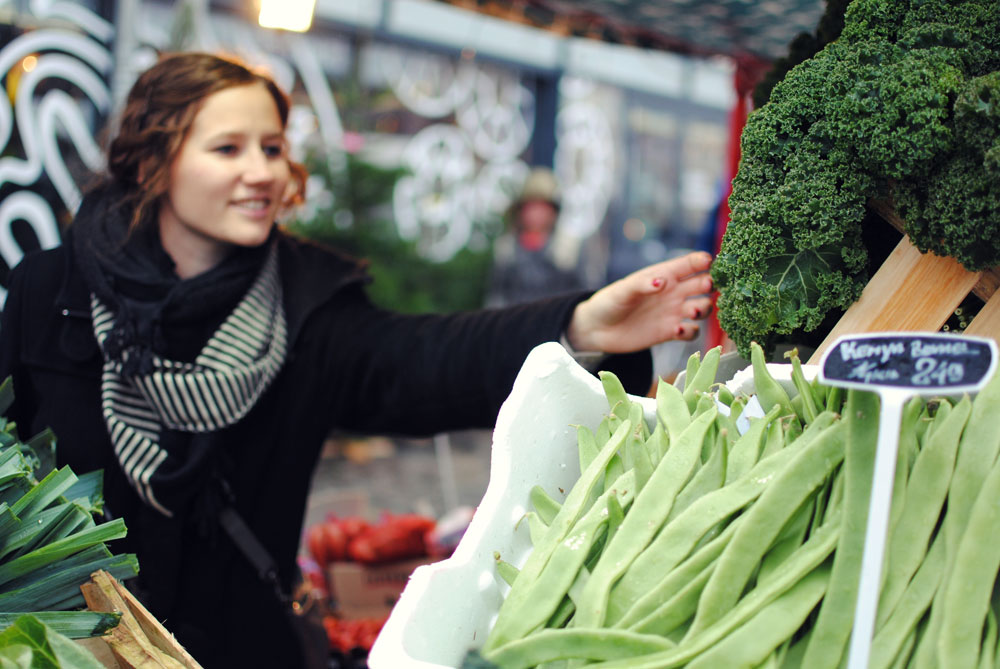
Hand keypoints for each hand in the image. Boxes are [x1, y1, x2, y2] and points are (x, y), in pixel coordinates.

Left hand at [566, 251, 713, 353]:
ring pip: (702, 308)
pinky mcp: (670, 332)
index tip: (708, 261)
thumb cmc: (609, 302)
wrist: (598, 330)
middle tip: (705, 287)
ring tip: (692, 310)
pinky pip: (691, 332)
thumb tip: (662, 281)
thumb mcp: (623, 290)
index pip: (689, 264)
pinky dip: (691, 331)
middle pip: (703, 285)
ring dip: (704, 309)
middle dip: (709, 284)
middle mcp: (673, 293)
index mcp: (663, 275)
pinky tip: (678, 330)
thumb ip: (642, 284)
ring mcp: (673, 312)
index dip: (702, 260)